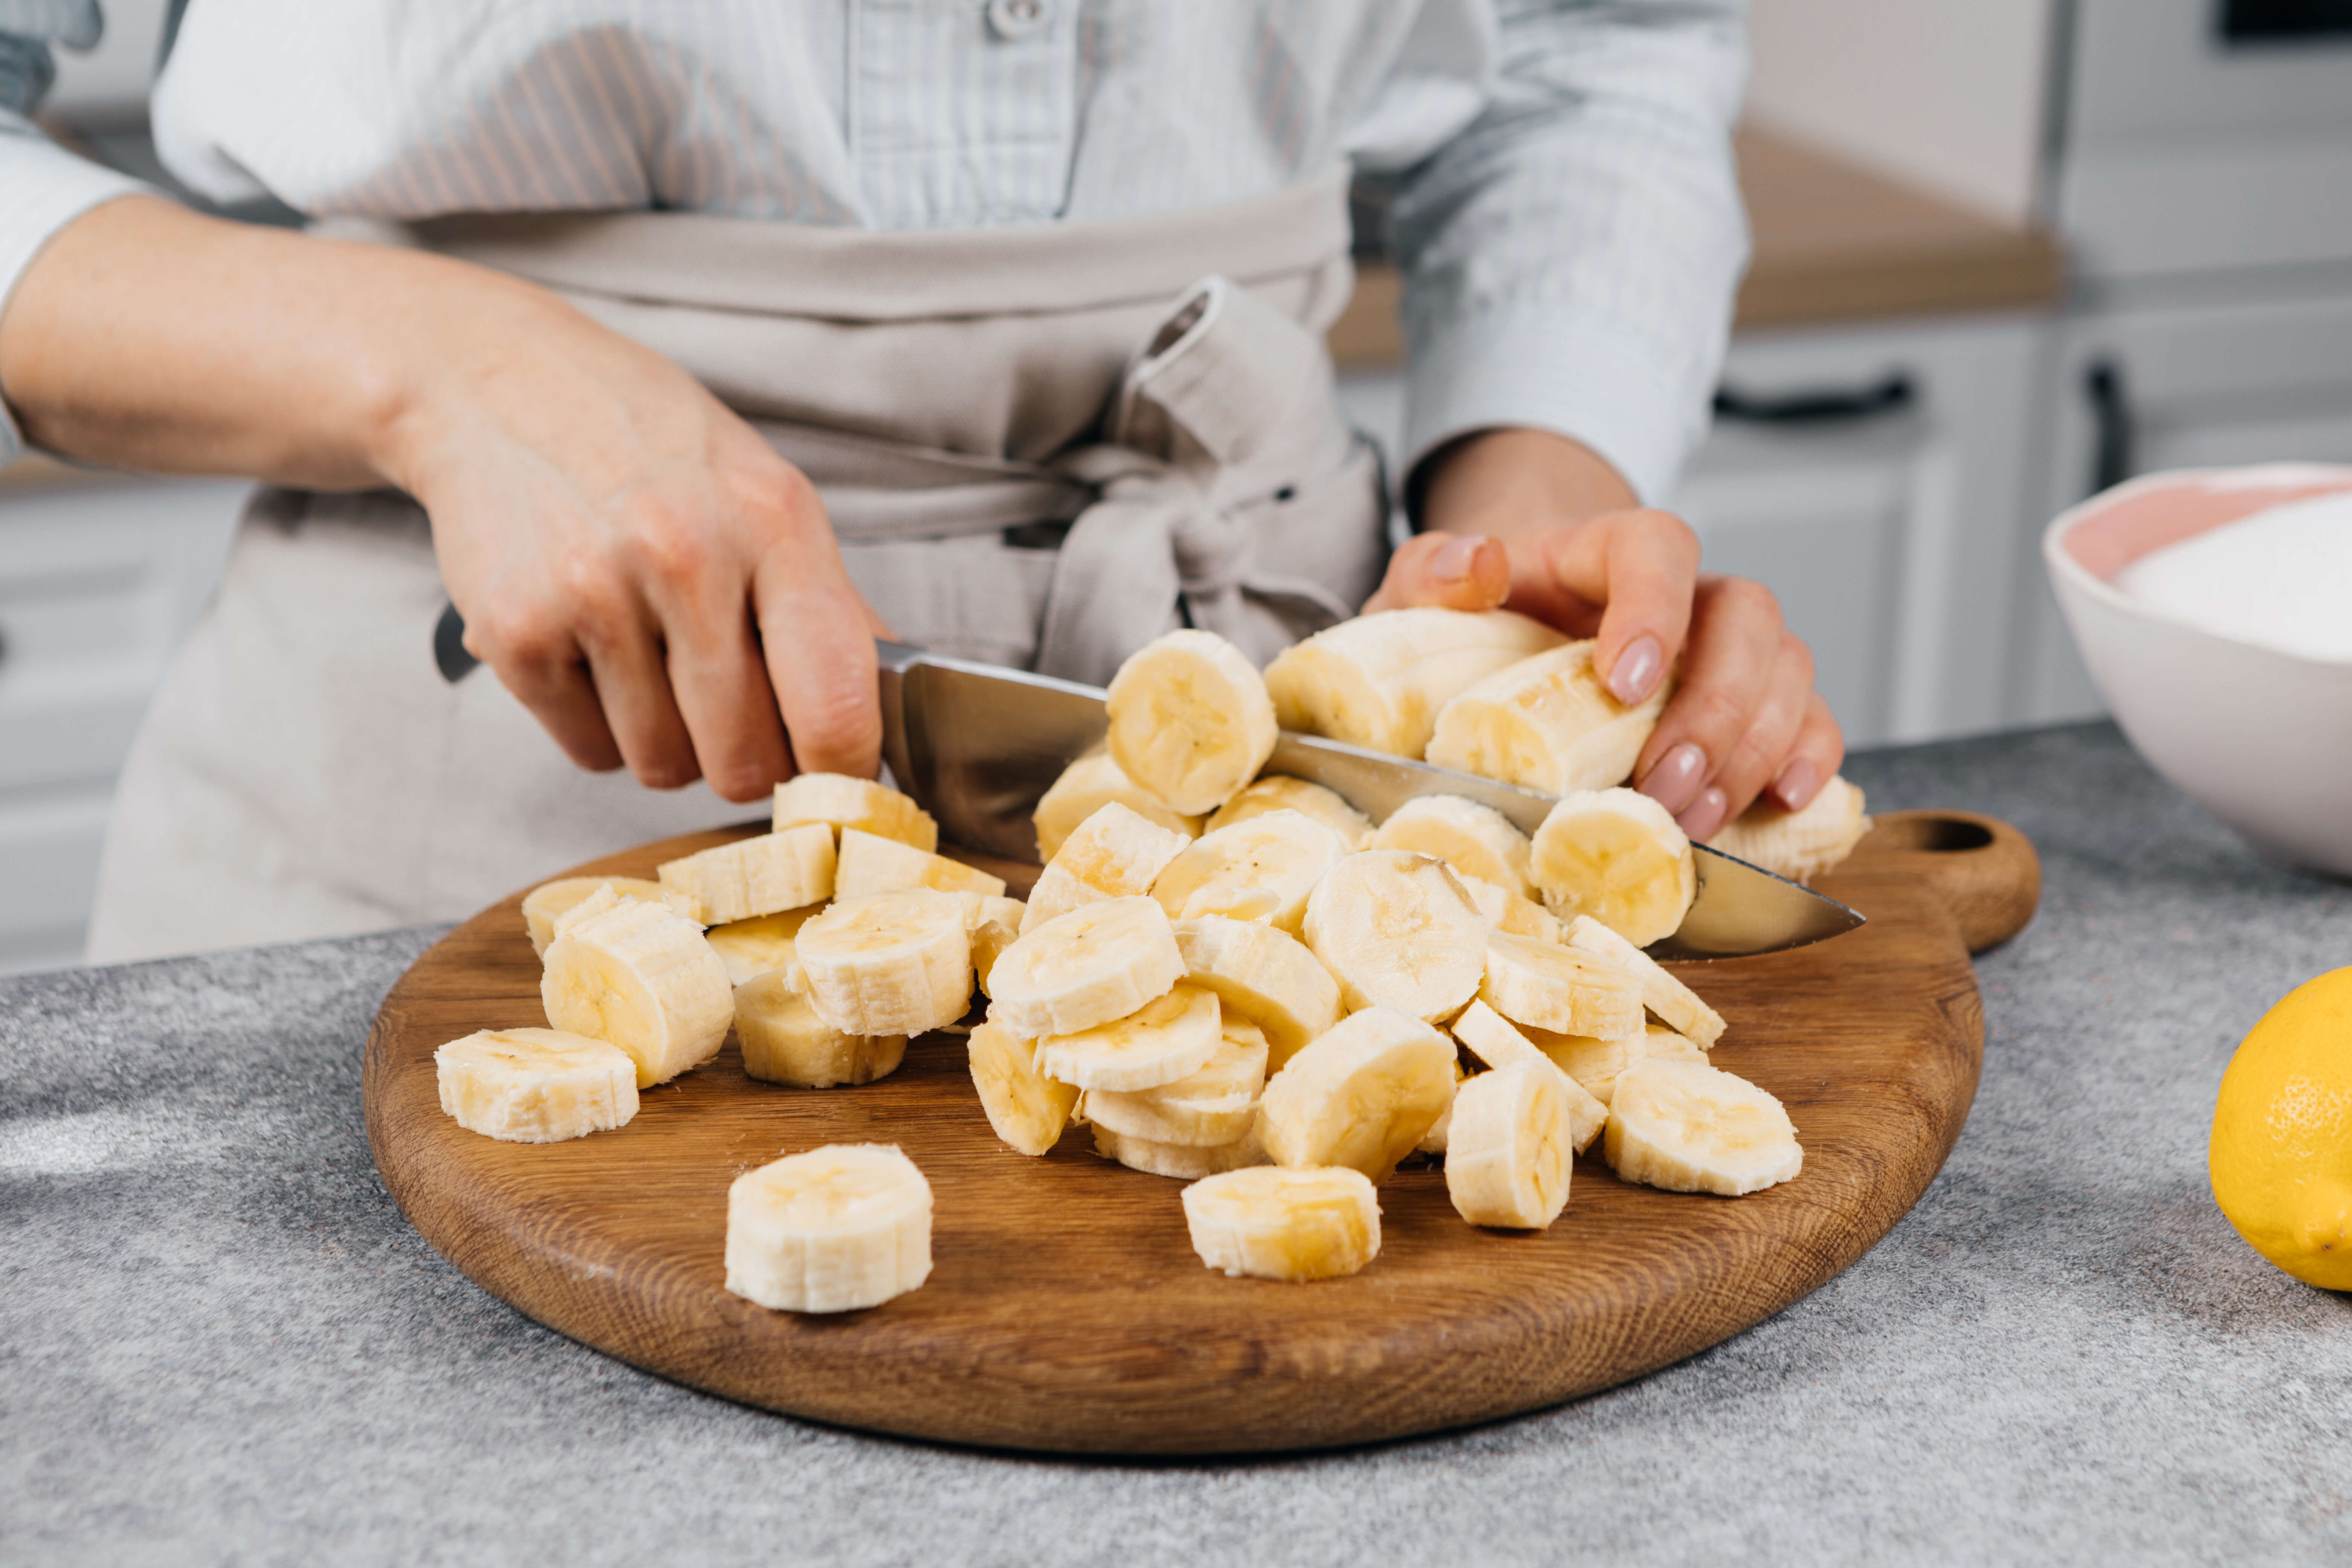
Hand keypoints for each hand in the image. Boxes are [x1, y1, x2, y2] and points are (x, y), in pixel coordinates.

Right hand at [382, 290, 890, 800]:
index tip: (837, 783)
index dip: (843, 772)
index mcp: (771, 522)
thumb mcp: (765, 494)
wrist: (498, 382)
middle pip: (745, 762)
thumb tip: (889, 706)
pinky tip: (592, 650)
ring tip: (649, 657)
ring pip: (663, 768)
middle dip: (743, 758)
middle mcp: (684, 555)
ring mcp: (593, 594)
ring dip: (666, 742)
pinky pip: (590, 753)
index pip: (835, 704)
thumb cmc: (650, 444)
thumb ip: (829, 605)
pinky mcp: (514, 632)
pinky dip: (598, 726)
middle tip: (726, 707)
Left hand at [1365, 428, 1841, 840]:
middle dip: (1713, 710)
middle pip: (1744, 617)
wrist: (1519, 631)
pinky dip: (1809, 758)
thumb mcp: (1426, 589)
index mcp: (1608, 550)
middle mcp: (1689, 591)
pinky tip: (1780, 803)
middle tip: (1660, 786)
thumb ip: (1433, 571)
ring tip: (1692, 819)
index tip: (1624, 685)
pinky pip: (1813, 717)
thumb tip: (1475, 564)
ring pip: (1787, 670)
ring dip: (1751, 751)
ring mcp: (1732, 646)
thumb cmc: (1481, 617)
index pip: (1658, 547)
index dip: (1655, 609)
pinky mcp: (1756, 702)